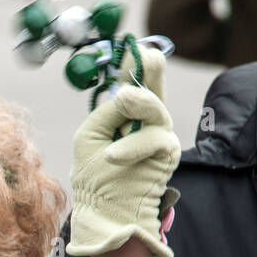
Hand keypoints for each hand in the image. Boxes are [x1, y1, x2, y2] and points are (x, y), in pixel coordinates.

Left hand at [66, 48, 180, 256]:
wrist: (105, 213)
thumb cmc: (94, 177)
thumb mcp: (90, 136)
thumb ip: (107, 112)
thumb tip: (127, 92)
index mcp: (125, 112)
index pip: (133, 78)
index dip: (132, 61)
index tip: (131, 43)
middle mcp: (145, 119)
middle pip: (154, 83)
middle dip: (150, 65)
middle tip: (144, 51)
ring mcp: (159, 134)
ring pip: (155, 107)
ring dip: (139, 101)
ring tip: (123, 98)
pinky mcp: (166, 153)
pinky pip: (154, 139)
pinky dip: (132, 146)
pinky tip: (112, 156)